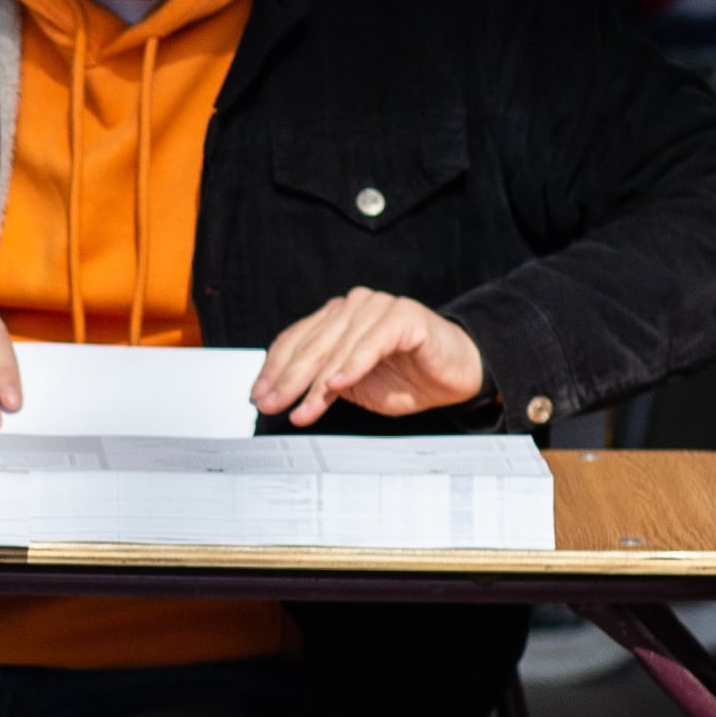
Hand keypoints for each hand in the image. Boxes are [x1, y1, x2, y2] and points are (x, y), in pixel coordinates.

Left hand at [250, 289, 487, 426]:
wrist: (457, 377)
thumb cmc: (407, 379)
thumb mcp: (354, 388)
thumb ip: (321, 385)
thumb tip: (279, 396)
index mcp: (334, 319)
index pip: (293, 341)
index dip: (273, 369)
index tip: (258, 396)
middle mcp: (352, 307)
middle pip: (310, 345)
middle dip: (286, 379)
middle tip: (271, 404)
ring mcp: (377, 307)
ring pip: (337, 347)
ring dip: (316, 383)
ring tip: (303, 409)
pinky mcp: (403, 317)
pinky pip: (372, 343)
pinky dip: (353, 365)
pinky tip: (337, 385)